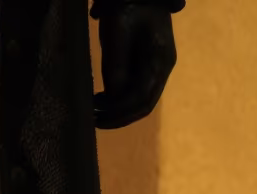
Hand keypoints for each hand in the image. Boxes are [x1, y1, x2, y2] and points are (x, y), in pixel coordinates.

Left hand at [94, 6, 176, 129]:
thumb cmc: (126, 10)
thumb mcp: (116, 38)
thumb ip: (116, 69)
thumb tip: (112, 99)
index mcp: (159, 62)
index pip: (142, 99)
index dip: (119, 114)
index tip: (97, 118)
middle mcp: (161, 69)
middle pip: (143, 104)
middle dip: (119, 117)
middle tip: (94, 121)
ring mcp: (156, 67)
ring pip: (140, 100)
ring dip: (118, 110)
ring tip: (94, 111)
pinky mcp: (147, 65)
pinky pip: (136, 90)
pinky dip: (119, 99)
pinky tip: (102, 99)